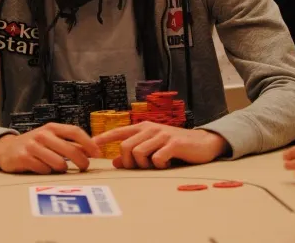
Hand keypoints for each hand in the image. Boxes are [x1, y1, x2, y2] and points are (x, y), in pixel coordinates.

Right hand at [0, 122, 101, 173]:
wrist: (6, 148)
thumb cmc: (35, 144)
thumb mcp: (51, 138)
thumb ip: (70, 143)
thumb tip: (92, 148)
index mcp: (52, 128)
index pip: (75, 131)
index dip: (88, 143)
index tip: (97, 153)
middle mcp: (43, 134)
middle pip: (70, 149)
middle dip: (81, 161)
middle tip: (84, 167)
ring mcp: (32, 146)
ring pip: (58, 163)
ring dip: (62, 169)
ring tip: (58, 167)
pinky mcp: (24, 158)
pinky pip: (44, 170)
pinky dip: (47, 172)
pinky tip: (42, 168)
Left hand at [93, 122, 228, 169]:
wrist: (203, 143)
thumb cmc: (175, 146)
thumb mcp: (153, 148)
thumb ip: (135, 153)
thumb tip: (116, 163)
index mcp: (143, 128)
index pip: (118, 132)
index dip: (103, 138)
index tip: (91, 146)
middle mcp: (150, 128)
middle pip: (125, 147)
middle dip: (129, 162)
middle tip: (142, 167)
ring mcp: (161, 135)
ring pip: (138, 153)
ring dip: (145, 165)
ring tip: (157, 163)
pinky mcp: (173, 143)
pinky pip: (157, 159)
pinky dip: (160, 165)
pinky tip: (168, 163)